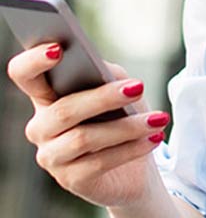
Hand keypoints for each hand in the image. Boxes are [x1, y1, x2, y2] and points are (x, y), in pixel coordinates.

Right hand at [7, 43, 169, 207]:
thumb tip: (103, 71)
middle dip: (104, 97)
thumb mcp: (118, 88)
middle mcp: (41, 126)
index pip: (24, 74)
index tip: (58, 49)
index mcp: (46, 96)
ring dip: (127, 126)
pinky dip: (131, 149)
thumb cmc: (122, 115)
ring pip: (84, 138)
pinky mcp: (70, 180)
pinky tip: (154, 137)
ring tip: (158, 118)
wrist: (134, 166)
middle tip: (139, 86)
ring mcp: (51, 156)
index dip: (34, 61)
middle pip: (64, 109)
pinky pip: (99, 163)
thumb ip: (107, 74)